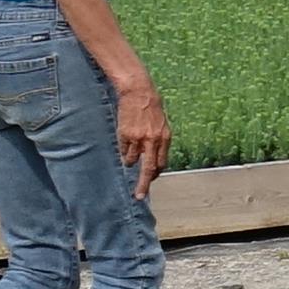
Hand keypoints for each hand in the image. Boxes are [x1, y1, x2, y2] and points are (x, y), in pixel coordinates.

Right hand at [116, 79, 170, 200]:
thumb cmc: (152, 109)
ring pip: (131, 160)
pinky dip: (123, 149)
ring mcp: (138, 139)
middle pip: (148, 169)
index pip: (161, 164)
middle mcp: (153, 141)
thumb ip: (159, 143)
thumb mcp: (162, 126)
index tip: (150, 180)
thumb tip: (155, 162)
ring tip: (131, 145)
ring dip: (129, 160)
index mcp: (165, 138)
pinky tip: (126, 137)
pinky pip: (123, 150)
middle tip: (138, 196)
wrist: (139, 93)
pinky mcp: (125, 135)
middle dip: (143, 185)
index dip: (155, 174)